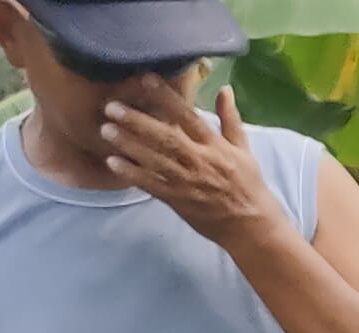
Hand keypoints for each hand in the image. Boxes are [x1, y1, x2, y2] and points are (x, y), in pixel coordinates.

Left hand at [99, 79, 279, 248]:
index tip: (145, 80)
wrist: (252, 225)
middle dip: (138, 122)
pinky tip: (113, 162)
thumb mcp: (244, 149)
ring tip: (106, 130)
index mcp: (216, 146)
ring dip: (129, 144)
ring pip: (154, 160)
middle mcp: (200, 161)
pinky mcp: (177, 200)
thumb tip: (224, 88)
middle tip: (112, 107)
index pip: (189, 117)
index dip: (167, 98)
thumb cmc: (248, 185)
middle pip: (166, 138)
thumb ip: (230, 118)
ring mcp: (187, 182)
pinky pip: (151, 185)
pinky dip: (133, 174)